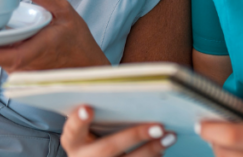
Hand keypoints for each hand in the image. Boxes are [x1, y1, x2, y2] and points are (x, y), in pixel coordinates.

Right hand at [62, 105, 176, 156]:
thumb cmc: (95, 134)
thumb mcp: (90, 126)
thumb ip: (101, 112)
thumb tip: (132, 92)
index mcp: (73, 142)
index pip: (73, 130)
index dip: (79, 120)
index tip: (88, 108)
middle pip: (108, 149)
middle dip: (134, 136)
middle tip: (158, 126)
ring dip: (152, 150)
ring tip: (170, 136)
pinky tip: (163, 146)